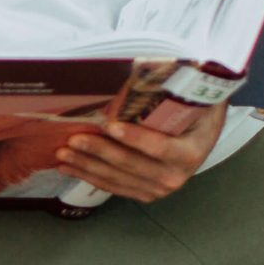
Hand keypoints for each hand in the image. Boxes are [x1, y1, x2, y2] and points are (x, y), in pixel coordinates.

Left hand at [55, 102, 226, 202]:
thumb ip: (168, 94)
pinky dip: (89, 176)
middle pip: (131, 164)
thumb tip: (135, 71)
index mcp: (189, 153)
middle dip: (99, 152)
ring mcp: (159, 188)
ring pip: (117, 178)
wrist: (201, 134)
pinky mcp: (144, 193)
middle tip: (73, 140)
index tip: (109, 126)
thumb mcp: (189, 101)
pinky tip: (67, 167)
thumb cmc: (193, 112)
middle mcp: (175, 176)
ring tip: (62, 154)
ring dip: (87, 166)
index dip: (135, 138)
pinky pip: (113, 187)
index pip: (159, 147)